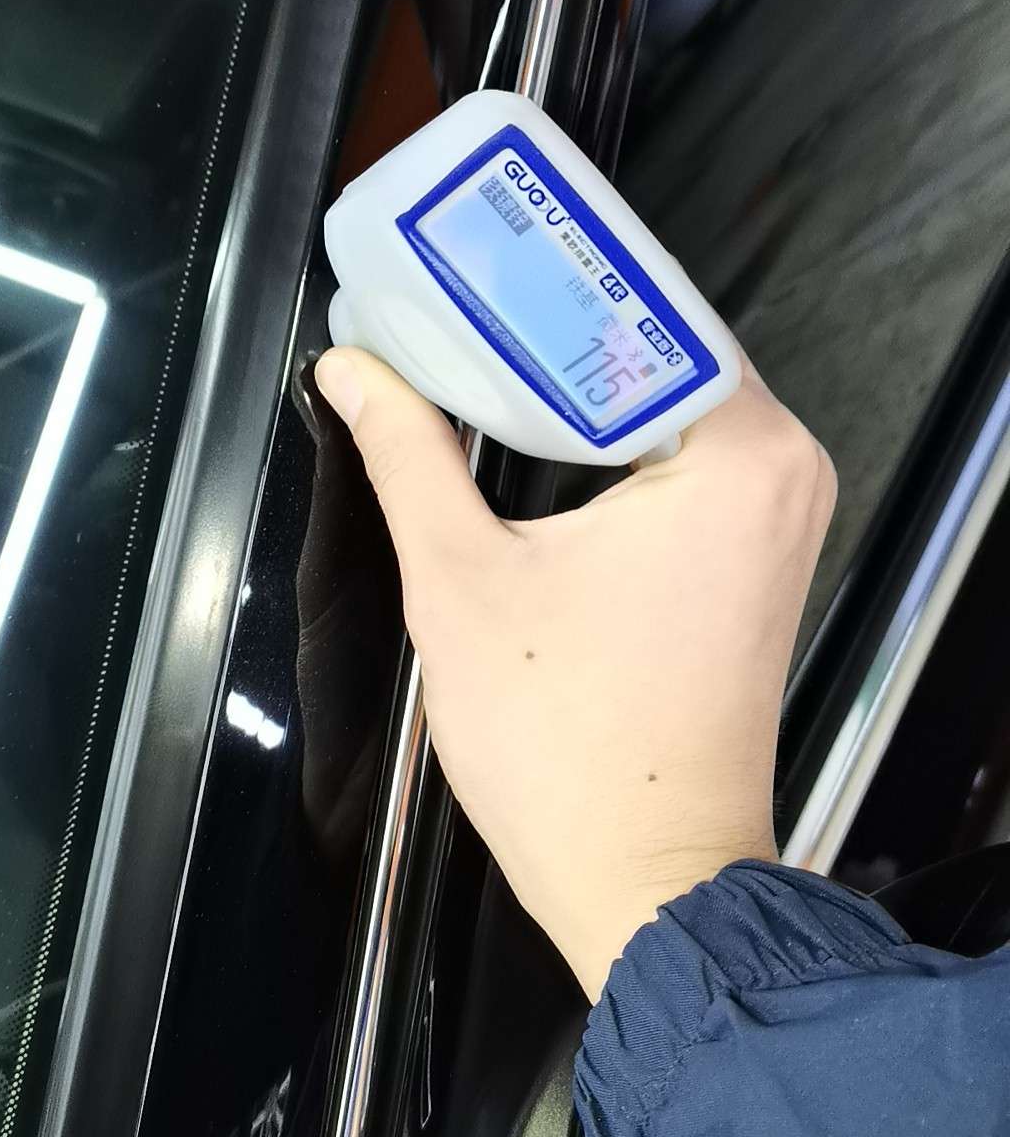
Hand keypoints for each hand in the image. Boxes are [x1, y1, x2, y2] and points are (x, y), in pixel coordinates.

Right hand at [315, 346, 835, 998]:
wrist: (644, 877)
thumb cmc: (566, 745)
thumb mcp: (462, 579)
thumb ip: (407, 453)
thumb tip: (352, 370)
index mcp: (738, 455)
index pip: (640, 312)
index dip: (544, 284)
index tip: (471, 259)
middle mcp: (784, 475)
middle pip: (655, 357)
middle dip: (552, 334)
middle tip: (454, 302)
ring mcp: (778, 524)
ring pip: (666, 412)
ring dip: (577, 391)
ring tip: (474, 358)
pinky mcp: (756, 565)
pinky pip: (683, 467)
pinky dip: (610, 448)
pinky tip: (530, 439)